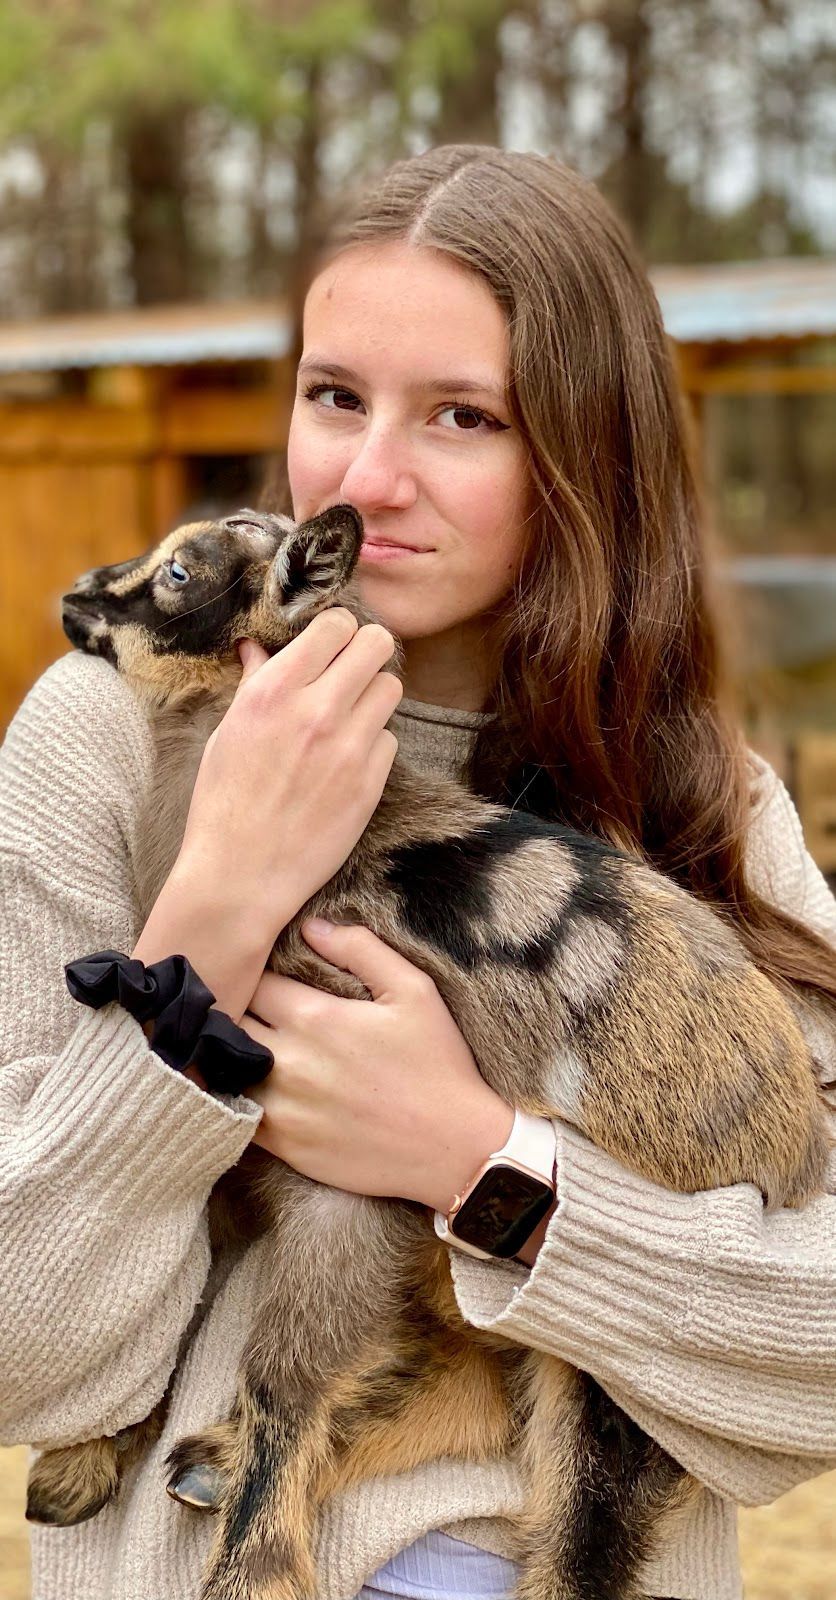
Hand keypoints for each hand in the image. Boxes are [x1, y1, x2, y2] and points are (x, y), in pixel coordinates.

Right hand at [176, 611, 402, 934]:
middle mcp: (316, 711)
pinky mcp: (371, 782)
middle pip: (377, 644)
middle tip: (352, 670)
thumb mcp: (227, 733)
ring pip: (391, 688)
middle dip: (367, 651)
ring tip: (349, 717)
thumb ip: (254, 683)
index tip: (332, 645)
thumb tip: (259, 647)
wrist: (241, 874)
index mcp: (273, 691)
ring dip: (374, 696)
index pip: (335, 625)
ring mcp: (349, 747)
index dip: (338, 630)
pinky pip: (390, 738)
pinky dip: (373, 743)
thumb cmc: (224, 803)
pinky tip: (347, 761)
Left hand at [239, 918, 513, 1211]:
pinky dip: (237, 1097)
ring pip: (226, 1070)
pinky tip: (253, 1087)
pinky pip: (237, 1114)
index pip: (254, 982)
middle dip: (234, 1011)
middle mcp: (289, 1061)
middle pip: (229, 1024)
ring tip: (242, 1046)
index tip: (264, 977)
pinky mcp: (285, 1146)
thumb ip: (361, 950)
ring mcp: (283, 1107)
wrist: (453, 1147)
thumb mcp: (414, 991)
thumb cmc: (438, 1063)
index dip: (254, 976)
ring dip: (230, 1055)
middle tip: (247, 1009)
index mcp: (315, 1017)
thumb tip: (311, 926)